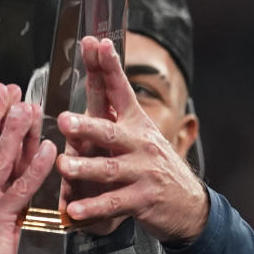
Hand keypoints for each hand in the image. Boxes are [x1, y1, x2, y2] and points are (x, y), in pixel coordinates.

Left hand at [56, 37, 207, 243]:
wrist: (189, 204)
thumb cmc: (153, 164)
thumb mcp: (140, 133)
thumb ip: (114, 111)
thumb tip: (95, 73)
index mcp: (136, 122)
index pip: (120, 89)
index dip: (108, 66)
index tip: (97, 43)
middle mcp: (140, 143)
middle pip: (110, 131)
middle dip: (87, 126)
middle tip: (65, 120)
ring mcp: (142, 172)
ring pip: (110, 169)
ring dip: (85, 168)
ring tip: (63, 165)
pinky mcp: (142, 200)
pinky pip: (113, 204)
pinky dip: (93, 208)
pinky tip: (73, 210)